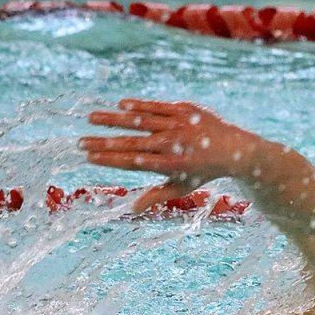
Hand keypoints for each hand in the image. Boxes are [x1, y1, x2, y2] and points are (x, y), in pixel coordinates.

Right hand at [80, 99, 262, 212]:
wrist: (235, 150)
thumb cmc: (203, 172)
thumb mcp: (182, 188)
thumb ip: (156, 196)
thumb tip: (132, 209)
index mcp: (171, 166)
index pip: (133, 162)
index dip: (110, 160)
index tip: (89, 158)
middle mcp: (174, 144)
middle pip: (132, 143)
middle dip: (103, 143)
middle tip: (80, 142)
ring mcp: (179, 125)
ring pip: (141, 121)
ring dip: (114, 119)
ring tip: (91, 118)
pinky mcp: (185, 109)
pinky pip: (158, 106)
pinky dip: (139, 106)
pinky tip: (120, 106)